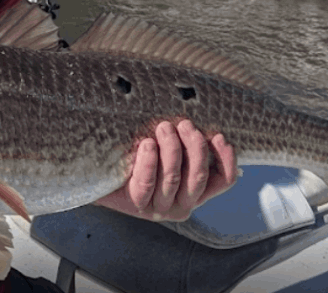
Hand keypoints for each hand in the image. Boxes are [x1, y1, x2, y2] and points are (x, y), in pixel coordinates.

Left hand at [96, 119, 236, 220]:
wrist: (100, 174)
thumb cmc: (139, 153)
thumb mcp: (166, 148)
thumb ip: (185, 143)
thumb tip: (203, 120)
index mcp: (194, 192)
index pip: (223, 180)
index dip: (226, 159)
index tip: (219, 135)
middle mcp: (182, 205)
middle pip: (198, 176)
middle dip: (195, 147)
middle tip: (184, 123)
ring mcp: (160, 208)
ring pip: (173, 177)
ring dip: (171, 148)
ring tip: (163, 126)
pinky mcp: (137, 205)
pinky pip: (147, 182)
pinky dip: (149, 161)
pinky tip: (146, 144)